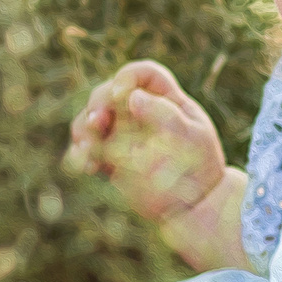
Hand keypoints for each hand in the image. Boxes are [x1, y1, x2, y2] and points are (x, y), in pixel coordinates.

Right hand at [63, 61, 225, 224]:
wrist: (194, 205)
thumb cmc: (200, 166)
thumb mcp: (191, 138)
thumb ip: (165, 115)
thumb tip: (133, 97)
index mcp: (165, 99)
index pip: (144, 75)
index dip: (129, 77)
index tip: (120, 93)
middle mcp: (139, 111)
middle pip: (108, 93)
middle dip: (98, 104)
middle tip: (97, 122)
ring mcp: (122, 133)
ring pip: (91, 119)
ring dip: (83, 128)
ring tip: (87, 146)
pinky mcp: (110, 158)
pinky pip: (87, 149)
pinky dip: (80, 153)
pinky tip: (85, 165)